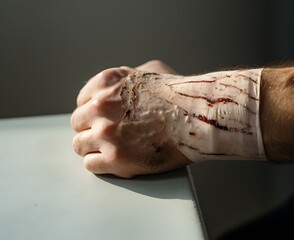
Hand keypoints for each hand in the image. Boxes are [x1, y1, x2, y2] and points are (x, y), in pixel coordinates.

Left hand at [71, 60, 190, 177]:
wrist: (197, 116)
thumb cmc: (180, 95)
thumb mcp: (150, 71)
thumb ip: (126, 76)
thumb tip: (117, 88)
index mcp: (106, 83)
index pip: (82, 101)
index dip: (93, 113)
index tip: (102, 120)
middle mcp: (100, 106)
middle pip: (78, 123)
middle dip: (91, 129)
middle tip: (108, 136)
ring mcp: (106, 133)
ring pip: (79, 145)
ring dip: (94, 148)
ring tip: (112, 150)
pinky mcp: (115, 158)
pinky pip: (90, 164)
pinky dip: (101, 164)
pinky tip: (116, 161)